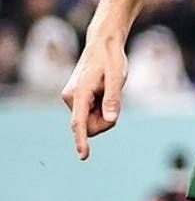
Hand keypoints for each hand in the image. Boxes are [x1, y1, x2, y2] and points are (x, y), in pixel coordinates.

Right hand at [61, 37, 127, 159]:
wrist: (102, 44)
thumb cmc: (111, 59)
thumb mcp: (117, 77)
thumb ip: (113, 99)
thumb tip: (111, 120)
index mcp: (79, 93)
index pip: (79, 123)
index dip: (82, 141)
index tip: (84, 156)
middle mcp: (71, 98)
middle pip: (88, 126)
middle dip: (104, 121)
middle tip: (115, 101)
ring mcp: (72, 99)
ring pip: (89, 121)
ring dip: (102, 114)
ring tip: (109, 92)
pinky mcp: (76, 99)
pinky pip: (89, 114)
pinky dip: (100, 109)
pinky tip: (104, 93)